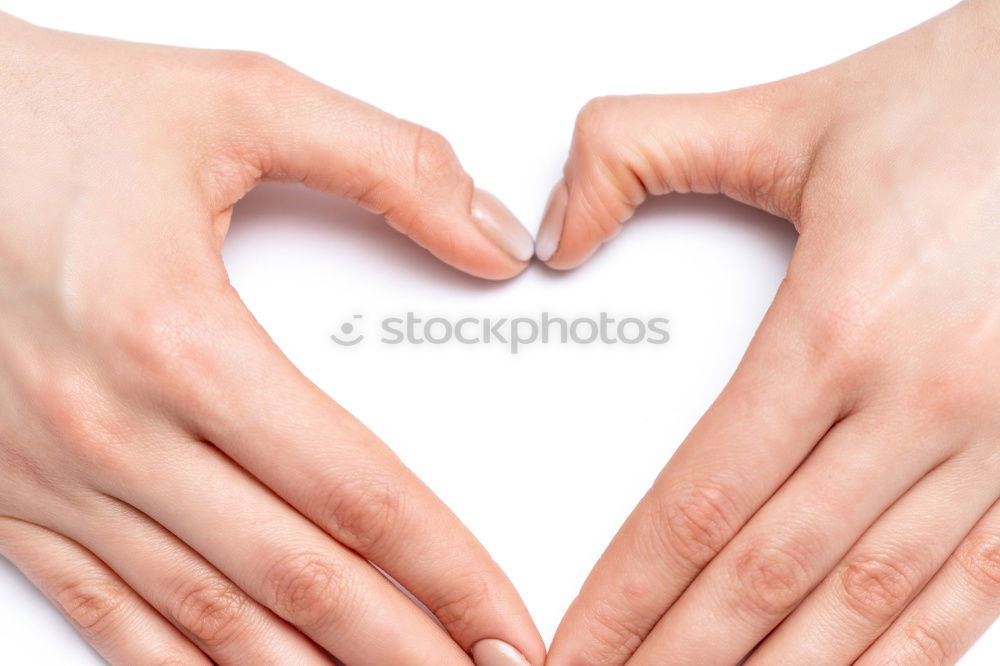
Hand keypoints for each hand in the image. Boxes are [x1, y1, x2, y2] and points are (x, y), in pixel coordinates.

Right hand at [0, 13, 541, 665]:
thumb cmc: (47, 118)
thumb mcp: (236, 101)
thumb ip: (386, 165)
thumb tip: (488, 240)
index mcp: (176, 337)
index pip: (354, 491)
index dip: (448, 569)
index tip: (505, 620)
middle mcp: (111, 428)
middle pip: (298, 577)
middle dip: (407, 646)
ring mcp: (54, 478)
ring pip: (210, 622)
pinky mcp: (12, 497)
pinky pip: (112, 617)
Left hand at [540, 1, 999, 663]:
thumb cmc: (970, 107)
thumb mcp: (788, 117)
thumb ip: (641, 151)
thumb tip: (557, 230)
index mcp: (841, 326)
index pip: (701, 503)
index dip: (629, 593)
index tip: (579, 647)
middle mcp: (924, 401)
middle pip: (770, 574)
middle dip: (682, 656)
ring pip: (870, 603)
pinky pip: (973, 590)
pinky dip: (905, 655)